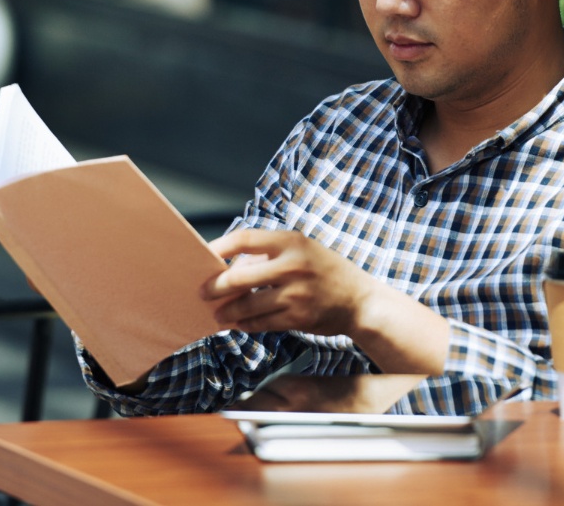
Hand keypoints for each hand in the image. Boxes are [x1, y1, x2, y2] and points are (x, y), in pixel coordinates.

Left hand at [201, 228, 450, 375]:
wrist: (360, 301)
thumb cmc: (325, 270)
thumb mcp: (303, 249)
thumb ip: (269, 254)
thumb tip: (230, 265)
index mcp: (292, 241)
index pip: (245, 239)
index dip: (220, 246)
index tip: (206, 254)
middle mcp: (293, 266)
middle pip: (239, 276)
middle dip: (216, 287)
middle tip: (203, 292)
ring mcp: (295, 294)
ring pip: (247, 305)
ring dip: (227, 310)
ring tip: (218, 312)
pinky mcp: (297, 319)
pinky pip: (261, 323)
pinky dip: (245, 324)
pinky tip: (237, 322)